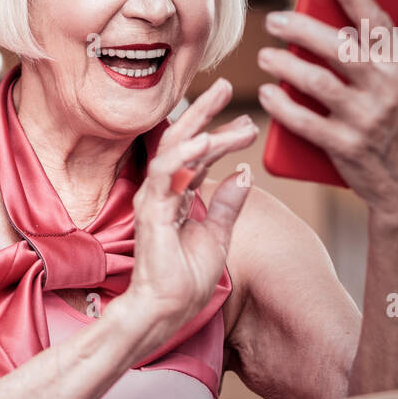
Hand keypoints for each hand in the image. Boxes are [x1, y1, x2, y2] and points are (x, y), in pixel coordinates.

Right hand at [115, 77, 258, 354]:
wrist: (165, 312)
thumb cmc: (185, 281)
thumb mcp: (218, 237)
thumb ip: (228, 205)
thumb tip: (244, 172)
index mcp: (178, 198)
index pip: (198, 156)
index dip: (220, 134)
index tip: (246, 119)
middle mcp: (163, 193)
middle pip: (182, 142)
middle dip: (205, 112)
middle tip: (228, 86)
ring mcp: (154, 201)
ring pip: (174, 150)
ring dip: (199, 125)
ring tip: (224, 103)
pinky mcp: (152, 214)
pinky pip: (165, 176)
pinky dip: (184, 156)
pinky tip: (204, 140)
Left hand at [256, 0, 397, 229]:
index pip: (376, 21)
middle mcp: (387, 89)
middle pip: (338, 47)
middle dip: (301, 29)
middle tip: (274, 20)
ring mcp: (366, 118)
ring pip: (317, 82)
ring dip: (285, 66)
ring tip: (265, 57)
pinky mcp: (346, 146)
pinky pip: (305, 122)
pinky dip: (282, 106)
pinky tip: (266, 93)